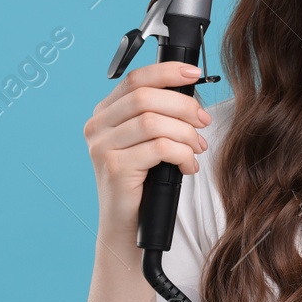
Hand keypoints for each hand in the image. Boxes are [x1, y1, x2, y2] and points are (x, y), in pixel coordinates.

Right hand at [82, 60, 211, 236]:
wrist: (127, 229)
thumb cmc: (143, 184)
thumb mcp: (148, 142)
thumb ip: (158, 115)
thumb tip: (191, 94)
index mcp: (104, 114)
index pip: (136, 79)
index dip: (168, 72)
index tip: (194, 74)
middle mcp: (97, 127)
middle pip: (146, 97)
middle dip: (183, 106)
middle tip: (204, 121)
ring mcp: (102, 147)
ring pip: (154, 122)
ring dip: (186, 133)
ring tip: (198, 148)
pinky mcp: (114, 168)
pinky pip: (159, 148)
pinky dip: (182, 154)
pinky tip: (188, 167)